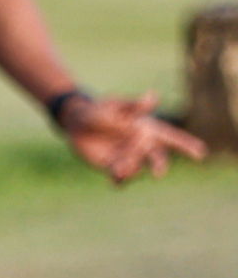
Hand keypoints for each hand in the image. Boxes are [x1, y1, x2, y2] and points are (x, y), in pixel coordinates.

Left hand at [61, 94, 205, 185]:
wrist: (76, 122)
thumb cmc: (99, 110)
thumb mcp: (116, 107)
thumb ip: (134, 106)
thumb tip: (153, 96)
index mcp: (147, 128)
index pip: (171, 137)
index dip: (187, 145)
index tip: (200, 153)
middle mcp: (141, 144)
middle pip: (158, 158)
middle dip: (160, 165)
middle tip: (159, 173)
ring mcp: (128, 156)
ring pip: (138, 168)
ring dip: (133, 170)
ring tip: (120, 168)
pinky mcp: (112, 166)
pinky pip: (120, 178)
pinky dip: (120, 180)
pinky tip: (116, 181)